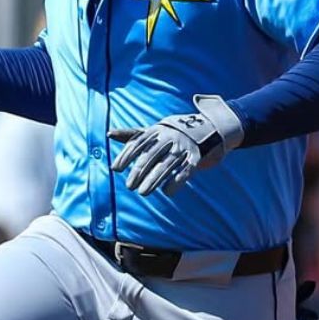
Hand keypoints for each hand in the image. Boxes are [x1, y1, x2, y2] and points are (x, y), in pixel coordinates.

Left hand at [109, 95, 243, 195]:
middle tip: (130, 186)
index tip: (115, 169)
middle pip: (151, 155)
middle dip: (139, 171)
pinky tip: (167, 192)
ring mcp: (184, 146)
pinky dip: (176, 181)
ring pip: (166, 165)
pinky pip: (186, 171)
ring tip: (143, 192)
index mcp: (157, 130)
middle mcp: (170, 137)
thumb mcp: (154, 131)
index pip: (138, 143)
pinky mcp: (198, 157)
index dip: (126, 155)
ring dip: (154, 179)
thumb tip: (109, 134)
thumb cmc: (173, 132)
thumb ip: (133, 135)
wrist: (209, 127)